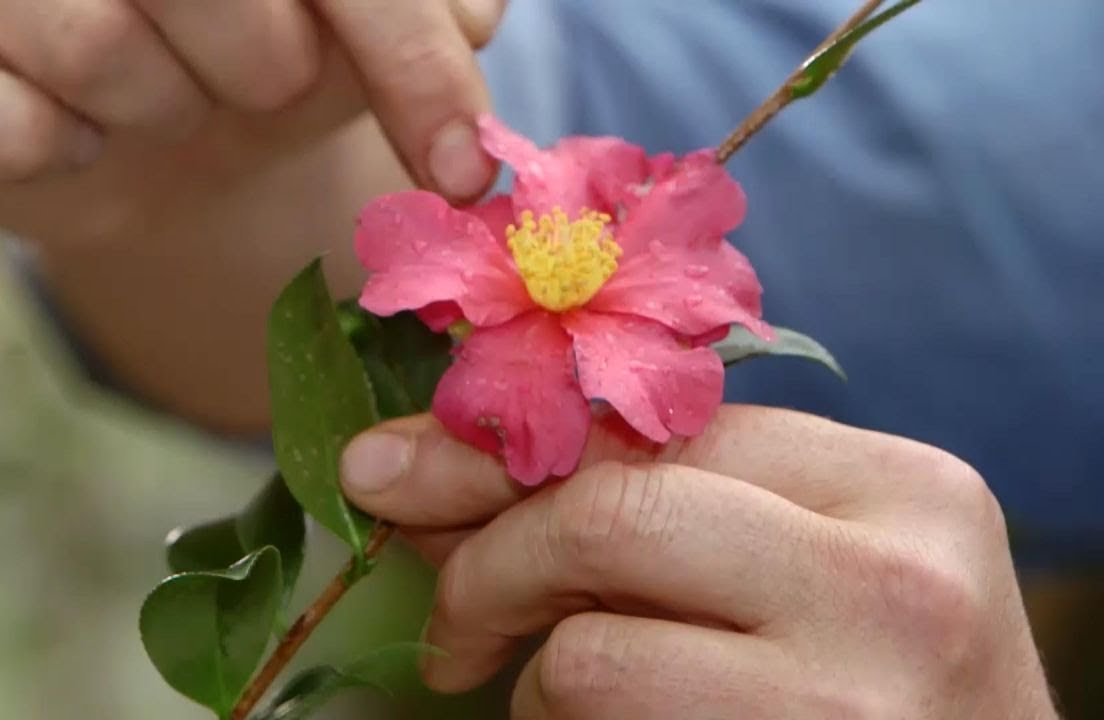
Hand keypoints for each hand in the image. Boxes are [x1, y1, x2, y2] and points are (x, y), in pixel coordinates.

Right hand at [0, 0, 506, 431]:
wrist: (179, 133)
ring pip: (100, 48)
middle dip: (271, 70)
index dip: (409, 57)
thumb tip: (475, 16)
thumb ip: (429, 15)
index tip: (461, 172)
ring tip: (172, 100)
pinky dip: (37, 144)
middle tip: (262, 84)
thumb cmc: (280, 49)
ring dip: (169, 107)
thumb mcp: (371, 31)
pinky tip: (79, 143)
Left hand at [341, 406, 1057, 717]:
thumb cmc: (876, 684)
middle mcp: (895, 581)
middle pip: (614, 514)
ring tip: (555, 705)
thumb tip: (427, 470)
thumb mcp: (798, 570)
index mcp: (901, 487)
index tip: (396, 472)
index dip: (504, 449)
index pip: (658, 430)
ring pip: (590, 650)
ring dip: (536, 679)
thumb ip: (657, 505)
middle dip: (488, 561)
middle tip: (448, 629)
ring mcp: (852, 697)